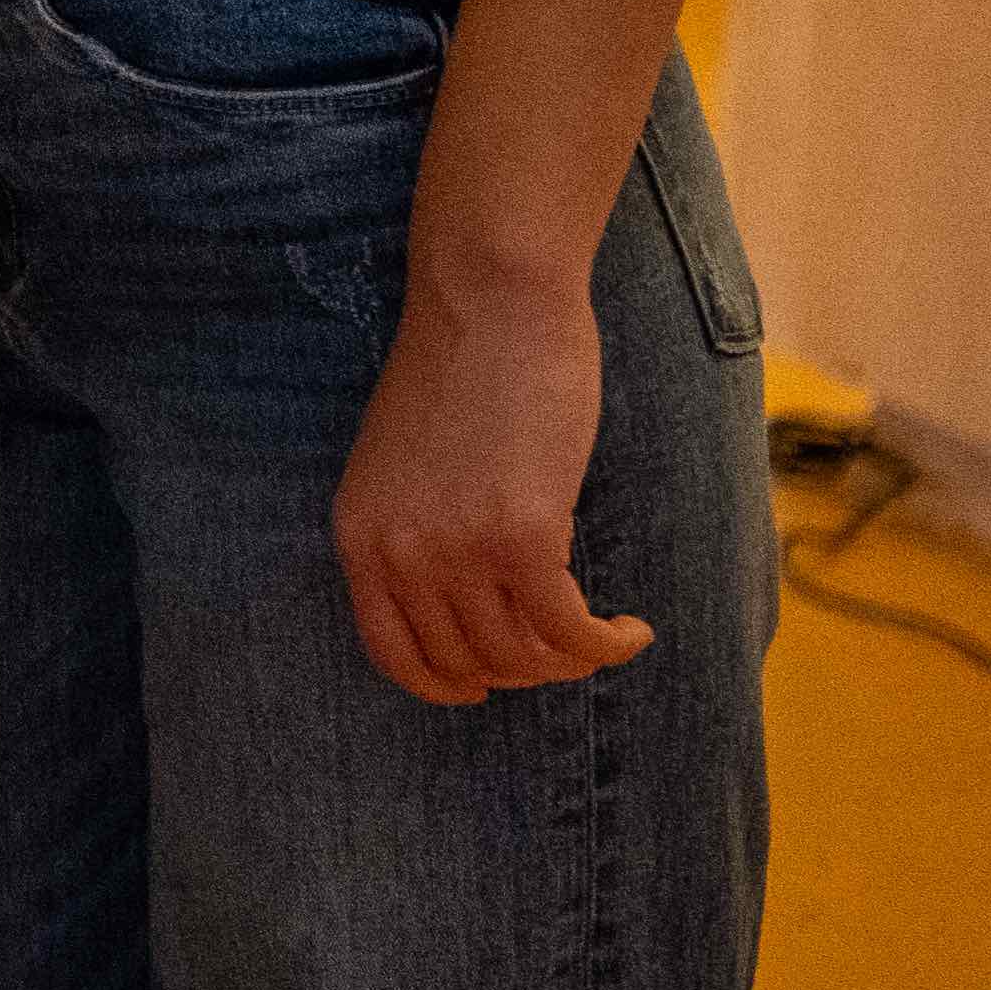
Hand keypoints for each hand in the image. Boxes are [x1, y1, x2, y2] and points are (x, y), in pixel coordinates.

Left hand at [337, 257, 651, 703]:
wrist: (488, 301)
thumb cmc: (459, 369)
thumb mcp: (405, 462)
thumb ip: (418, 529)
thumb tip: (465, 602)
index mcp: (360, 535)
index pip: (393, 655)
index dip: (443, 683)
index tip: (481, 688)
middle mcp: (399, 554)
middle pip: (469, 662)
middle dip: (522, 667)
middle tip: (563, 643)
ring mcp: (456, 550)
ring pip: (522, 656)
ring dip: (571, 659)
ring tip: (602, 633)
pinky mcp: (523, 537)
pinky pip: (570, 633)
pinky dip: (607, 644)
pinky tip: (630, 629)